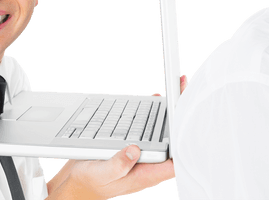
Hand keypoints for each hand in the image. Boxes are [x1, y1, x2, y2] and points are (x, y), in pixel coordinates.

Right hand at [48, 76, 185, 199]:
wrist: (81, 179)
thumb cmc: (92, 180)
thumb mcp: (103, 174)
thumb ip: (118, 165)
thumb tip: (135, 150)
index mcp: (146, 174)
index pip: (175, 162)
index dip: (185, 143)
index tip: (187, 120)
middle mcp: (149, 163)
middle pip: (173, 141)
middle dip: (181, 118)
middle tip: (184, 91)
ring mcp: (144, 153)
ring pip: (164, 132)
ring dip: (170, 113)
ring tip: (177, 88)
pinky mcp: (136, 145)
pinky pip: (151, 128)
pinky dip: (155, 113)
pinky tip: (157, 100)